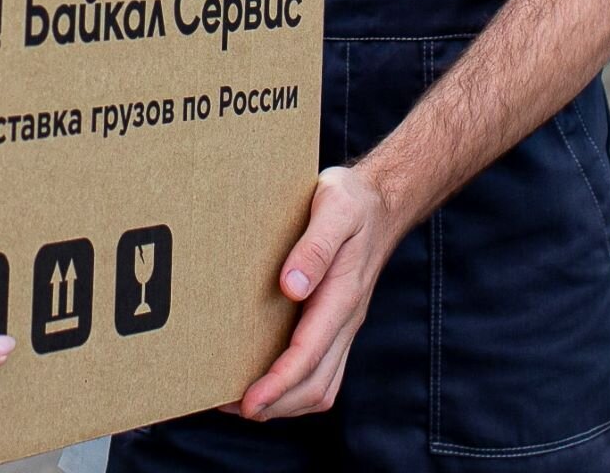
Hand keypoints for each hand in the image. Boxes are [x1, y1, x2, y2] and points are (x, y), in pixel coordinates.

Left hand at [233, 164, 398, 421]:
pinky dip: (294, 390)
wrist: (381, 204)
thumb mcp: (334, 207)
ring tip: (239, 404)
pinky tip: (267, 384)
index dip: (278, 383)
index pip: (309, 353)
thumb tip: (291, 287)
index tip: (248, 401)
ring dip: (284, 404)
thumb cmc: (353, 202)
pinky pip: (321, 373)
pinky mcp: (337, 326)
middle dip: (275, 404)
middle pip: (315, 384)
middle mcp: (346, 319)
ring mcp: (343, 326)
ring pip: (321, 386)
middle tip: (228, 407)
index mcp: (343, 294)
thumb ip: (314, 247)